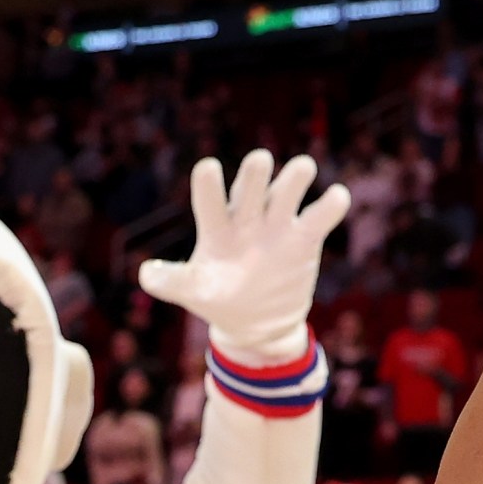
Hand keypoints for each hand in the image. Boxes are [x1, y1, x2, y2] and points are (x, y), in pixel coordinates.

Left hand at [138, 149, 347, 360]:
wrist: (258, 322)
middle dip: (254, 175)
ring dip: (293, 179)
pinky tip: (337, 196)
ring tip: (303, 167)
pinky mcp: (304, 239)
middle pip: (250, 189)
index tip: (209, 168)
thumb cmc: (219, 299)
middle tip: (260, 160)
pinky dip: (329, 207)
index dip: (209, 185)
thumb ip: (171, 281)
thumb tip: (146, 275)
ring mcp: (277, 226)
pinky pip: (318, 218)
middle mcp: (246, 218)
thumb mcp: (193, 292)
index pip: (210, 201)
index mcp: (216, 228)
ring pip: (286, 193)